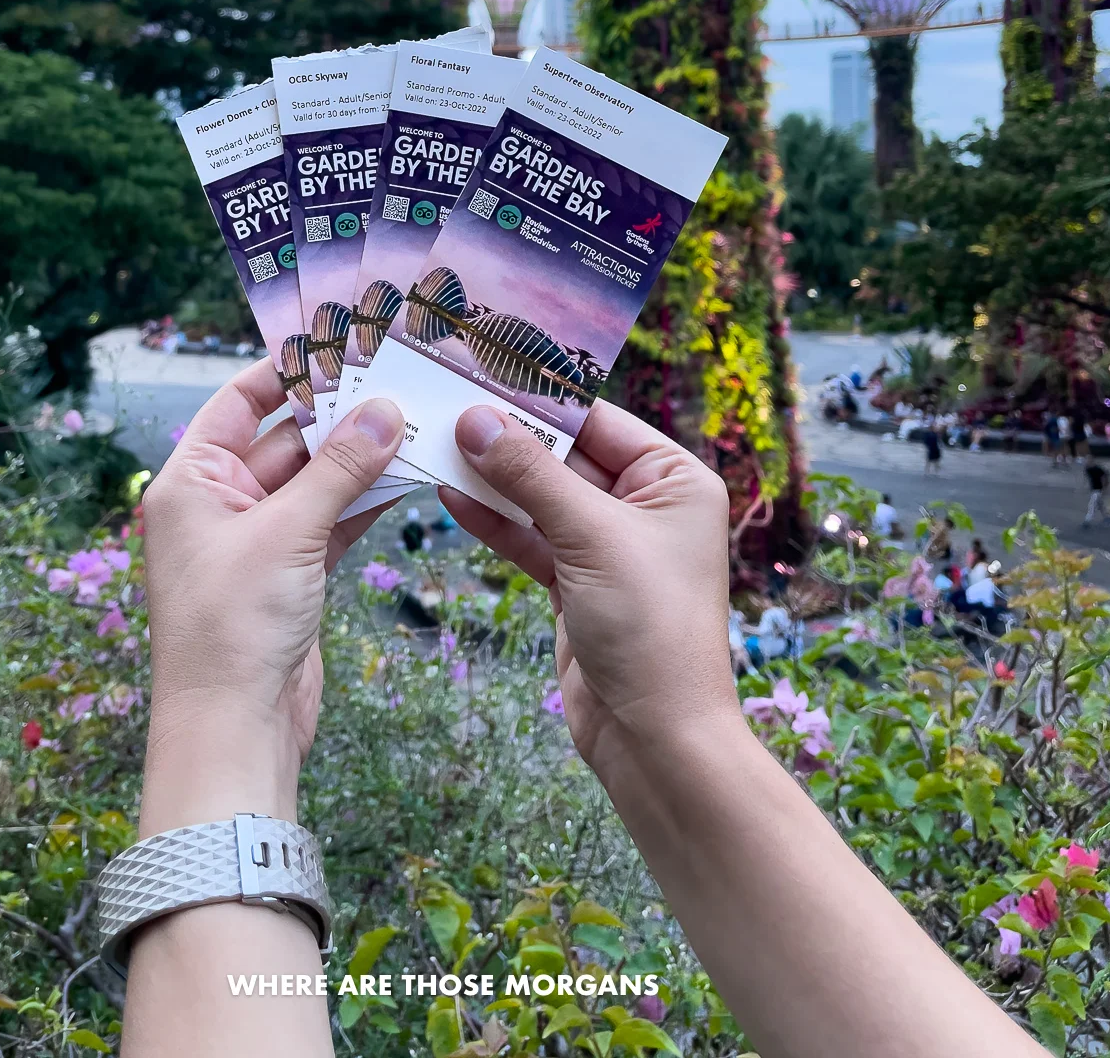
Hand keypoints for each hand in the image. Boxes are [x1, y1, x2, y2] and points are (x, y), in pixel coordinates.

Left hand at [139, 360, 404, 831]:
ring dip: (360, 459)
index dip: (286, 369)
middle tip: (399, 381)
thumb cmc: (233, 625)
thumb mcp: (289, 532)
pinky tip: (408, 475)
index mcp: (192, 482)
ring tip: (416, 422)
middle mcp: (219, 504)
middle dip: (340, 416)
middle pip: (286, 439)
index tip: (340, 341)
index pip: (239, 401)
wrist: (234, 729)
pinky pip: (330, 520)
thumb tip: (384, 408)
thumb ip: (341, 468)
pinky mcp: (291, 575)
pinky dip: (364, 501)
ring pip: (315, 481)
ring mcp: (257, 541)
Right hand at [442, 400, 740, 788]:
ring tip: (434, 442)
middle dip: (508, 437)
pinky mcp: (576, 583)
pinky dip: (494, 520)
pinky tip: (450, 496)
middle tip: (445, 404)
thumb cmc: (649, 627)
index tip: (481, 371)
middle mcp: (646, 506)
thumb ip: (529, 474)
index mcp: (674, 480)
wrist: (656, 738)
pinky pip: (530, 538)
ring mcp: (608, 546)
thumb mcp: (590, 536)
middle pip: (564, 456)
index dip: (539, 399)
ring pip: (541, 497)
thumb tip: (475, 418)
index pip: (598, 420)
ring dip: (492, 477)